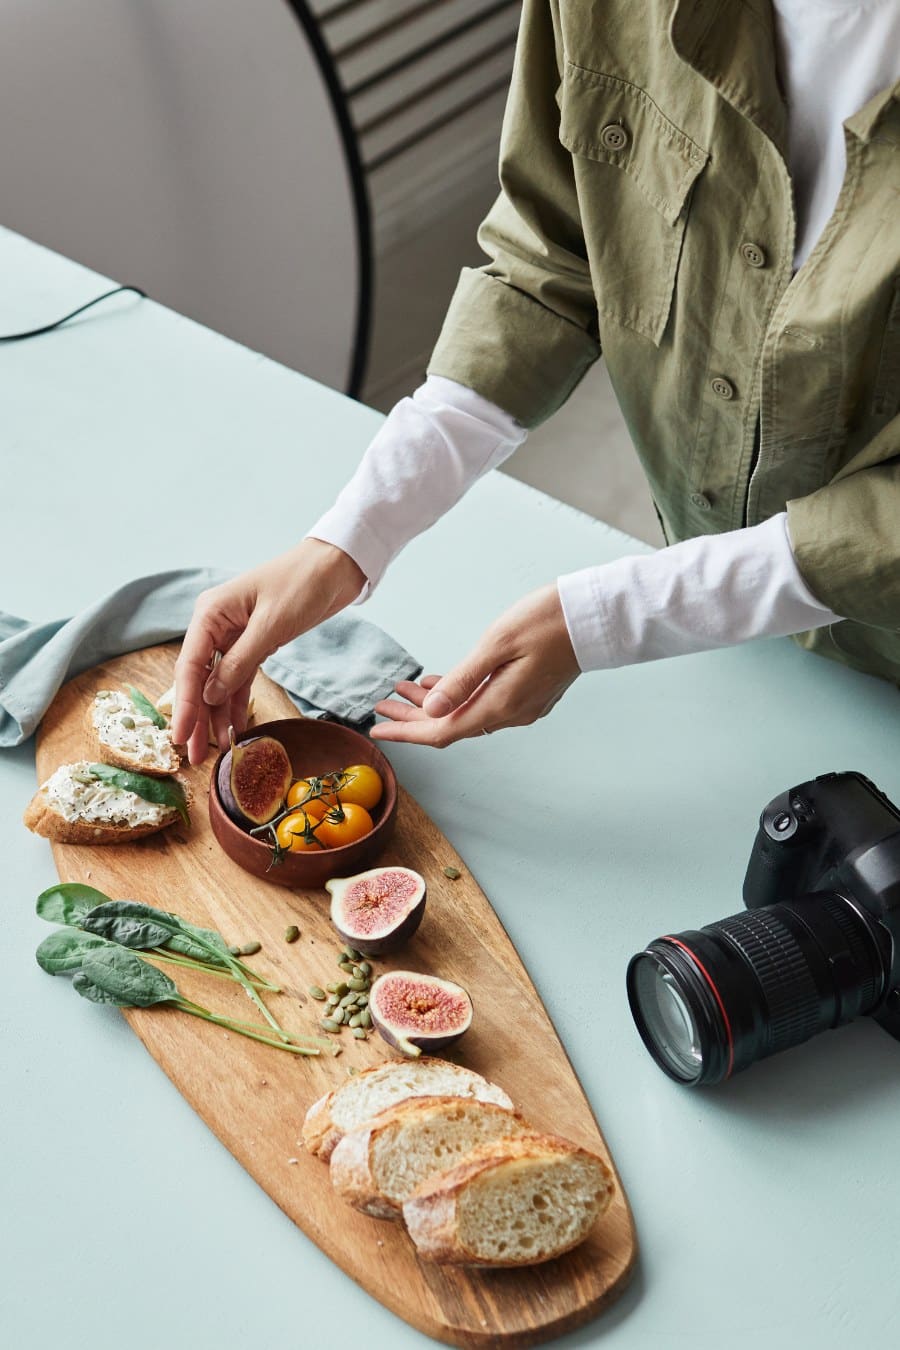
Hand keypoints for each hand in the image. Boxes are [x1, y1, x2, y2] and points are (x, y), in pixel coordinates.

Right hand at [171, 539, 364, 763]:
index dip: (184, 704)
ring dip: (216, 716)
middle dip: (196, 718)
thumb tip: (210, 695)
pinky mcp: (254, 644)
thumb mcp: (272, 624)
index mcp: (210, 613)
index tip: (179, 735)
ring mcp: (233, 636)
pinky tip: (235, 730)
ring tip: (215, 752)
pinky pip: (238, 680)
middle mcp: (215, 625)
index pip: (189, 665)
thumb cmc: (302, 583)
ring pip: (217, 684)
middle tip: (191, 755)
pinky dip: (236, 704)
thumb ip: (240, 660)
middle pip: (198, 679)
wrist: (334, 566)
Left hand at [370, 584, 579, 747]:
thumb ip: (462, 680)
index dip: (407, 732)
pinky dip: (459, 697)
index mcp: (501, 704)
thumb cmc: (547, 620)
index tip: (378, 728)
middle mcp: (512, 714)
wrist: (595, 616)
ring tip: (405, 689)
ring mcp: (524, 707)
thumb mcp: (496, 645)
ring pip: (468, 714)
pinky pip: (485, 704)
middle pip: (452, 726)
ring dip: (435, 705)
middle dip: (414, 717)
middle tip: (383, 703)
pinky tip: (441, 685)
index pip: (442, 731)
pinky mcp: (531, 695)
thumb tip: (431, 710)